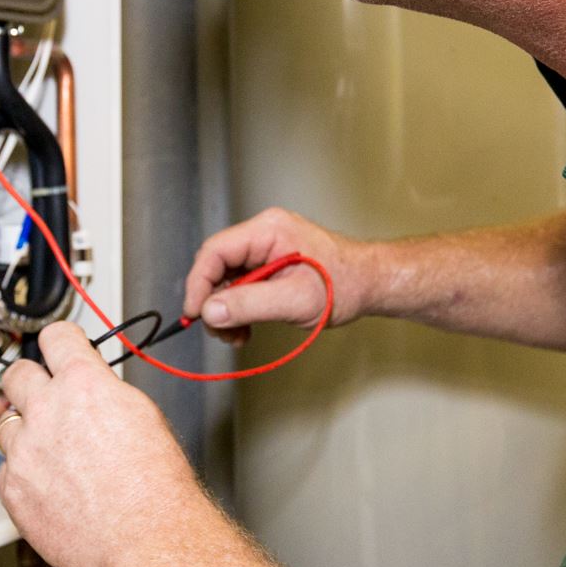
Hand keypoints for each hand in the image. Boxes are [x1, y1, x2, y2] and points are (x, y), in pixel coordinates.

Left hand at [0, 323, 211, 566]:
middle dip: (30, 380)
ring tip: (53, 451)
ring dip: (26, 431)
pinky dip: (24, 472)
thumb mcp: (143, 415)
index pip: (55, 337)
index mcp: (83, 384)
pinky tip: (51, 484)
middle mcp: (47, 410)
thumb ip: (105, 392)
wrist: (145, 539)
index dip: (59, 342)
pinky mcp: (13, 488)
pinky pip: (8, 468)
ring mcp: (25, 450)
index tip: (58, 347)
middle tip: (43, 394)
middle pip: (16, 373)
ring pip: (7, 423)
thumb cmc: (155, 486)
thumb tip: (92, 386)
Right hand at [183, 207, 374, 345]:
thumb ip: (250, 304)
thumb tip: (211, 311)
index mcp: (268, 230)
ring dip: (227, 310)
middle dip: (215, 302)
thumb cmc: (344, 284)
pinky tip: (246, 328)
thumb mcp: (295, 300)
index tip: (196, 313)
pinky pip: (242, 284)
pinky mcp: (269, 263)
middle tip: (221, 331)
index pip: (215, 251)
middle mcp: (264, 234)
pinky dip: (239, 308)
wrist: (369, 284)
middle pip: (217, 266)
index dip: (199, 284)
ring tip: (237, 335)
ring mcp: (266, 248)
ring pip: (227, 278)